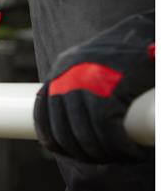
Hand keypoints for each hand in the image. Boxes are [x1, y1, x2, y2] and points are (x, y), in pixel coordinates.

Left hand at [33, 11, 154, 162]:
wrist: (146, 32)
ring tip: (121, 157)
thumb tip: (71, 118)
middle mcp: (67, 78)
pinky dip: (119, 148)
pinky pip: (107, 130)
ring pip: (85, 135)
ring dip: (103, 154)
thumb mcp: (89, 65)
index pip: (43, 115)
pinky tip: (130, 152)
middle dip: (82, 152)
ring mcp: (87, 84)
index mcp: (60, 73)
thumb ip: (77, 84)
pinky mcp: (111, 90)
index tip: (66, 152)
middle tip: (103, 158)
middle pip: (63, 130)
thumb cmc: (122, 54)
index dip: (52, 140)